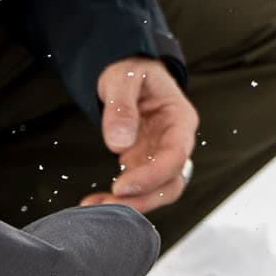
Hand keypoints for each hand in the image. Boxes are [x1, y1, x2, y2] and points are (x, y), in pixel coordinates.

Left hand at [86, 56, 197, 212]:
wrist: (127, 72)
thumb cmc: (132, 69)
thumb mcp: (124, 77)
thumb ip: (122, 107)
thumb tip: (119, 142)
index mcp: (180, 120)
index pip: (176, 156)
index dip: (152, 175)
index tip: (122, 185)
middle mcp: (175, 142)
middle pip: (171, 182)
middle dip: (143, 199)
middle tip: (110, 204)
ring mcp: (159, 155)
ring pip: (157, 191)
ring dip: (131, 204)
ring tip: (96, 206)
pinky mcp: (143, 163)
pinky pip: (138, 187)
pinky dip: (119, 198)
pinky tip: (95, 201)